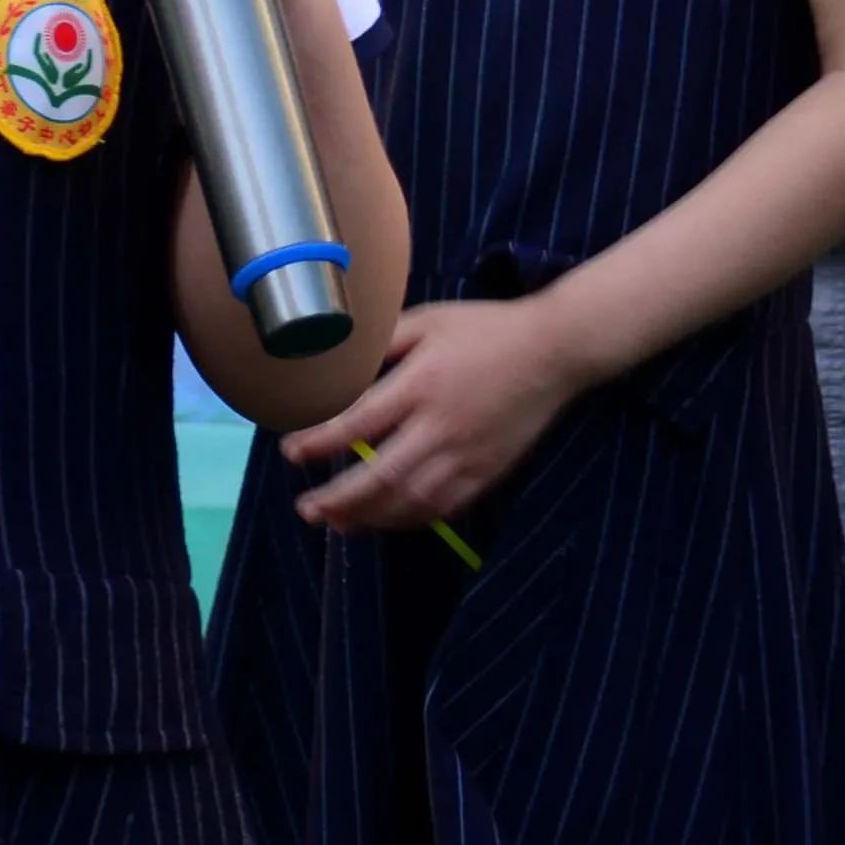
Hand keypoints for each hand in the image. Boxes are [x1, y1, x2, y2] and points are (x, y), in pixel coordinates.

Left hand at [287, 291, 589, 534]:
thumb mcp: (428, 321)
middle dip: (336, 499)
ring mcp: (466, 456)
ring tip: (335, 523)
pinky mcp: (487, 474)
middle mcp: (442, 426)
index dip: (319, 443)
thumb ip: (381, 342)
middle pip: (379, 477)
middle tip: (305, 508)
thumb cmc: (486, 329)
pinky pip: (441, 509)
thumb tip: (334, 361)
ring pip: (408, 502)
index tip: (290, 451)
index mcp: (422, 383)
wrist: (554, 351)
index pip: (358, 423)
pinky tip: (384, 519)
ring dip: (367, 518)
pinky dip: (407, 520)